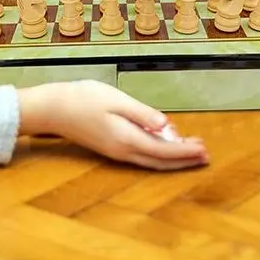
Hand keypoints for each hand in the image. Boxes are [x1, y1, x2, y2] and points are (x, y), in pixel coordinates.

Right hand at [18, 80, 208, 170]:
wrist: (53, 109)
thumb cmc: (83, 98)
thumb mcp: (116, 100)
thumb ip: (142, 114)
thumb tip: (167, 126)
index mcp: (127, 138)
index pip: (163, 150)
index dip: (185, 152)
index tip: (204, 149)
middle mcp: (123, 150)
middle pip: (160, 160)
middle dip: (184, 159)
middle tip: (205, 155)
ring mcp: (116, 151)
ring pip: (151, 160)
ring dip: (173, 156)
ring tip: (191, 150)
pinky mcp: (111, 147)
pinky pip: (141, 154)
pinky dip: (157, 152)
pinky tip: (164, 141)